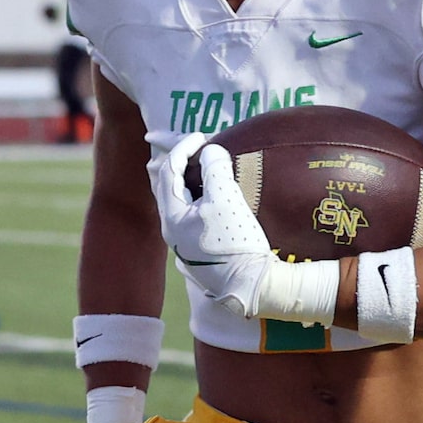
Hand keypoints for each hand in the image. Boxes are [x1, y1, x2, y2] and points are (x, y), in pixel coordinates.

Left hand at [145, 130, 276, 317]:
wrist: (253, 286)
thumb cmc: (236, 242)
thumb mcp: (225, 199)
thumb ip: (214, 169)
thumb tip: (210, 151)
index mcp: (172, 217)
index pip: (169, 172)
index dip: (183, 148)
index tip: (201, 136)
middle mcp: (173, 232)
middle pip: (170, 188)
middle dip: (181, 164)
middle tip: (195, 149)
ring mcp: (187, 244)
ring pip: (182, 203)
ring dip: (192, 182)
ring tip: (205, 168)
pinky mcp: (203, 251)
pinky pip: (194, 215)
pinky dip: (201, 197)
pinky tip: (215, 196)